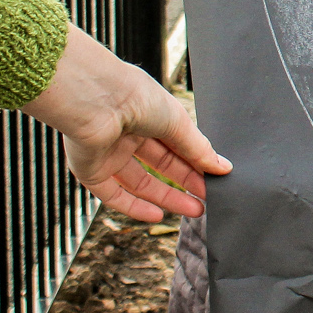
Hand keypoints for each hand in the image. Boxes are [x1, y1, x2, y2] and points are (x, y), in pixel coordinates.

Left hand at [20, 26, 231, 222]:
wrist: (95, 99)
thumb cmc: (136, 97)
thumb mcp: (178, 122)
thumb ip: (198, 149)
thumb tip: (223, 167)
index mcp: (149, 115)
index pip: (176, 145)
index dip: (196, 162)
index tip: (217, 178)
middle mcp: (128, 134)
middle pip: (161, 165)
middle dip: (186, 182)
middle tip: (208, 199)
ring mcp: (108, 153)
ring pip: (139, 182)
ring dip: (167, 198)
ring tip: (195, 210)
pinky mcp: (90, 170)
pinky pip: (112, 194)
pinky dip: (133, 207)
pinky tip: (156, 216)